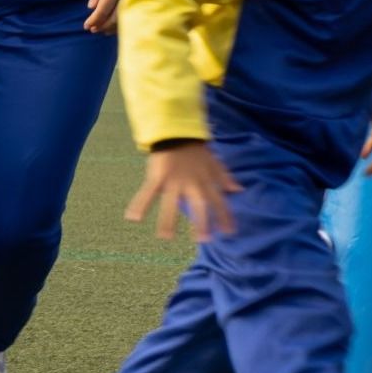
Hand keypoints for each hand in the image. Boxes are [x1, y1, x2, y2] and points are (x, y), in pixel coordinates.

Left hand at [84, 0, 142, 32]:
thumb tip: (91, 7)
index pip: (102, 9)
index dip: (94, 20)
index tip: (87, 27)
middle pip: (114, 17)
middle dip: (103, 25)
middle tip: (93, 30)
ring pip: (123, 17)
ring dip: (112, 26)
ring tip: (103, 30)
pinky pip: (130, 12)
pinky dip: (122, 20)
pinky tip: (116, 23)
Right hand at [125, 143, 241, 241]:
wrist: (178, 133)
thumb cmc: (196, 151)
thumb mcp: (214, 163)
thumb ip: (225, 178)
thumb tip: (239, 190)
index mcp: (206, 181)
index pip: (218, 201)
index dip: (224, 216)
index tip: (229, 232)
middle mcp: (191, 183)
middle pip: (198, 204)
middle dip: (201, 221)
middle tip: (203, 239)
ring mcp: (173, 180)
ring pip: (171, 202)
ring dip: (168, 220)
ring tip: (165, 237)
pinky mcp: (158, 176)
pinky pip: (147, 192)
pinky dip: (139, 204)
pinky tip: (132, 217)